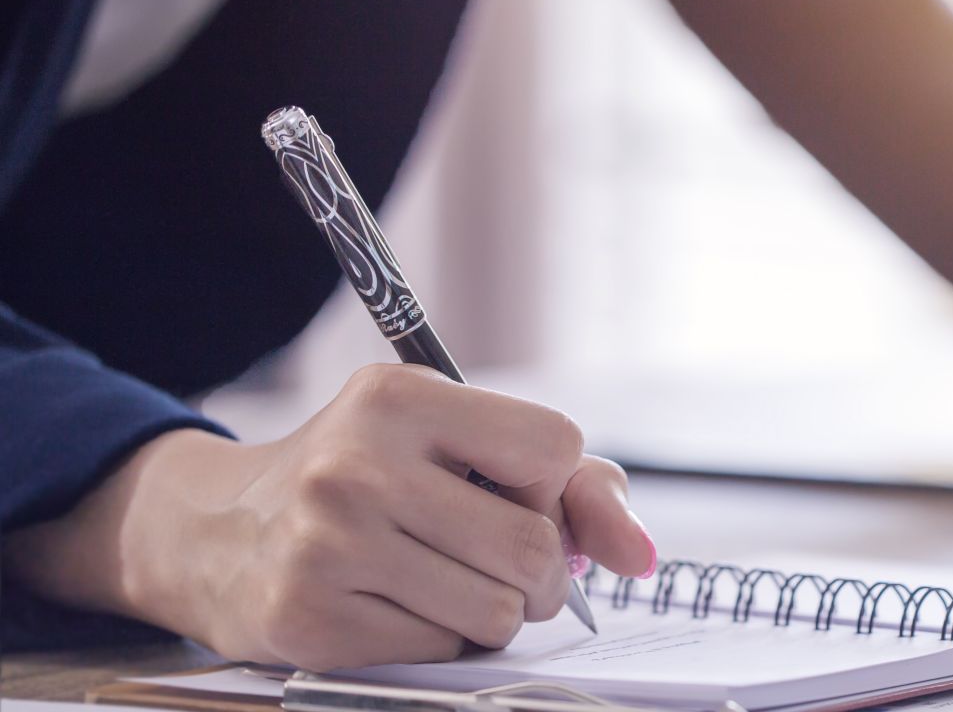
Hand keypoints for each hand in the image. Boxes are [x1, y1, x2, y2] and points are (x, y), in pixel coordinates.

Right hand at [2, 364, 656, 670]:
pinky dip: (437, 640)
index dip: (556, 489)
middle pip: (533, 546)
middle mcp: (358, 463)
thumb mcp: (455, 446)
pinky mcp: (308, 618)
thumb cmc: (367, 481)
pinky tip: (393, 607)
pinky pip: (439, 650)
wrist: (214, 534)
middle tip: (504, 568)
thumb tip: (643, 559)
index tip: (518, 497)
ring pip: (496, 612)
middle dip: (540, 574)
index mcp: (401, 397)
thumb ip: (573, 486)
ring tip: (444, 584)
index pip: (555, 446)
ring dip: (492, 613)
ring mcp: (327, 543)